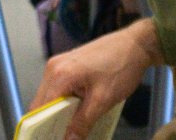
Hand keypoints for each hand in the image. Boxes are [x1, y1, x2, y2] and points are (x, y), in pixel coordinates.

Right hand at [30, 20, 160, 138]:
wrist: (135, 44)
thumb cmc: (121, 68)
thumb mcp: (103, 100)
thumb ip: (83, 122)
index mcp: (59, 75)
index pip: (41, 108)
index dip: (44, 127)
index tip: (53, 137)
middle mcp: (54, 67)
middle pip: (42, 102)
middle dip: (51, 120)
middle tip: (65, 135)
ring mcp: (60, 64)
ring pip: (50, 95)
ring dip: (58, 111)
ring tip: (72, 127)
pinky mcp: (67, 64)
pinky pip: (59, 87)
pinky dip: (64, 101)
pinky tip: (77, 112)